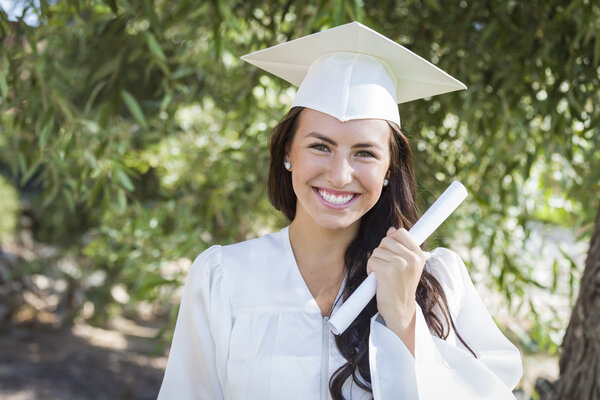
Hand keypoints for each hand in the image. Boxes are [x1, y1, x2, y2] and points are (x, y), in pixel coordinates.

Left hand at [366, 227, 426, 350]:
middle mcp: (412, 258)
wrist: (400, 310)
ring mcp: (400, 264)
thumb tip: (391, 230)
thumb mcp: (408, 266)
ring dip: (375, 262)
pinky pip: (371, 260)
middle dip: (381, 252)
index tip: (391, 253)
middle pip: (386, 240)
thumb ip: (401, 247)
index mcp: (419, 255)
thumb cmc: (401, 287)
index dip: (391, 239)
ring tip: (383, 275)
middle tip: (386, 267)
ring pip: (377, 251)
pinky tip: (378, 279)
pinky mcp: (387, 271)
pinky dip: (370, 270)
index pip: (401, 232)